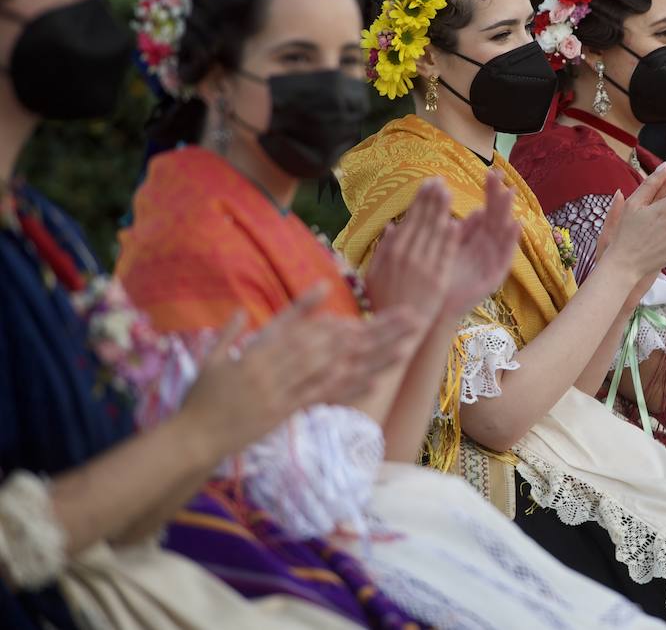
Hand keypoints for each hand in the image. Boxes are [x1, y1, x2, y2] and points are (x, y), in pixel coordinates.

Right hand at [180, 285, 421, 459]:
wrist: (192, 438)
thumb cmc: (198, 400)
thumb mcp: (208, 361)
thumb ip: (227, 334)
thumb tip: (239, 311)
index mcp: (254, 352)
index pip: (291, 326)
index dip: (317, 313)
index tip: (342, 301)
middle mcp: (270, 367)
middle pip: (324, 344)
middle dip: (363, 331)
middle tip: (393, 320)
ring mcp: (280, 390)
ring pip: (330, 368)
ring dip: (368, 356)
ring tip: (399, 346)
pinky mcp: (284, 412)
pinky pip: (322, 398)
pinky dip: (349, 388)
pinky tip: (374, 381)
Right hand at [367, 178, 460, 324]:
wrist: (395, 332)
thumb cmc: (382, 303)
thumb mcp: (374, 275)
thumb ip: (384, 251)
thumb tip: (390, 228)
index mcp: (391, 252)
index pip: (408, 220)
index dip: (419, 201)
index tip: (427, 185)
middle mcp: (407, 256)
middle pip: (422, 221)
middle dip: (432, 200)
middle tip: (440, 182)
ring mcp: (423, 267)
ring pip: (434, 234)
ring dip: (442, 211)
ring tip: (448, 193)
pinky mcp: (438, 280)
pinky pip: (445, 254)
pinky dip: (450, 239)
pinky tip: (456, 223)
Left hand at [433, 171, 521, 326]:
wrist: (434, 309)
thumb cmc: (438, 277)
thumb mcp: (446, 246)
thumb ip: (456, 228)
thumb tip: (465, 204)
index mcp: (475, 238)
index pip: (486, 210)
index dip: (490, 192)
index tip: (491, 172)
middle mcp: (487, 248)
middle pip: (497, 218)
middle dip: (500, 197)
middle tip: (503, 177)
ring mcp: (492, 262)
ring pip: (503, 233)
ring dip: (508, 212)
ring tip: (510, 194)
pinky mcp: (494, 277)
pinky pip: (506, 257)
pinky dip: (511, 241)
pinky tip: (515, 225)